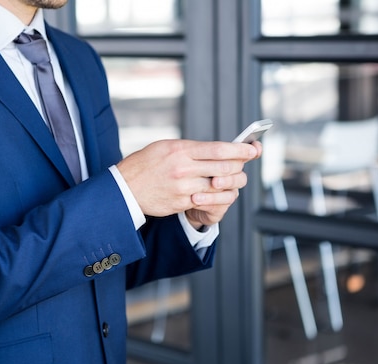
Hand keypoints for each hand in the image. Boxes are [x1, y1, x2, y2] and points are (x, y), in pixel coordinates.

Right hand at [116, 139, 261, 225]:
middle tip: (244, 164)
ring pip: (218, 186)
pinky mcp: (181, 203)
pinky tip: (215, 192)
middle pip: (224, 168)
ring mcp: (183, 188)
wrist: (125, 188)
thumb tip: (216, 150)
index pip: (219, 149)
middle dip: (239, 167)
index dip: (240, 150)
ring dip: (229, 184)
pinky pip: (206, 200)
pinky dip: (214, 196)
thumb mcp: (165, 147)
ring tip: (230, 179)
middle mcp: (183, 168)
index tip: (252, 149)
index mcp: (180, 150)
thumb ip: (190, 148)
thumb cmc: (144, 165)